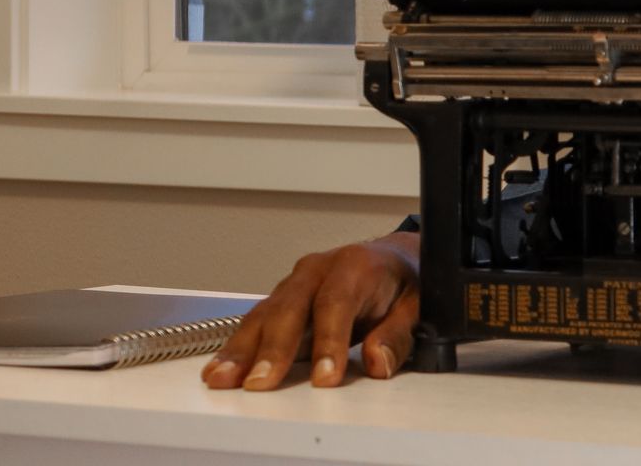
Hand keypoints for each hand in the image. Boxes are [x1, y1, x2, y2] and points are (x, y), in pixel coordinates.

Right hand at [201, 231, 421, 390]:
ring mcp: (297, 282)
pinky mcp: (283, 298)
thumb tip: (378, 362)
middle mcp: (320, 269)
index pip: (337, 303)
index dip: (329, 341)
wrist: (394, 258)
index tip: (325, 377)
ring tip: (223, 378)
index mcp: (357, 265)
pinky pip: (258, 320)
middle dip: (274, 348)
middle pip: (291, 307)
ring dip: (243, 348)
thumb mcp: (418, 305)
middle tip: (260, 382)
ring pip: (266, 313)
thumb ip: (397, 334)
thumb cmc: (405, 281)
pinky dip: (239, 345)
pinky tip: (222, 368)